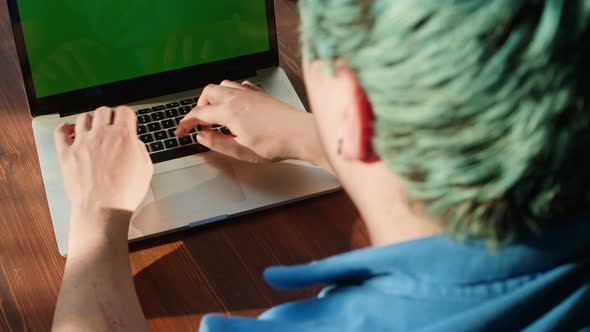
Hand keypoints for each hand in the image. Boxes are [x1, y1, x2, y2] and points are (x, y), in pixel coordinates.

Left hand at [54, 106, 152, 214]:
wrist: (103, 208)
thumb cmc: (125, 193)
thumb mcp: (146, 168)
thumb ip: (140, 149)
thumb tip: (134, 143)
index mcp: (123, 136)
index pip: (125, 111)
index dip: (127, 114)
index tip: (127, 119)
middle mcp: (101, 135)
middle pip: (103, 111)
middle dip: (109, 115)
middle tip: (111, 122)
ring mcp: (81, 143)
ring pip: (83, 118)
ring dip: (90, 120)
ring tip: (92, 126)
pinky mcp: (66, 154)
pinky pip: (60, 133)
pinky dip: (64, 129)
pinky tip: (68, 130)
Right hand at [176, 80, 327, 166]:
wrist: (301, 134)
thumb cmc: (276, 144)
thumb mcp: (241, 151)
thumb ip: (217, 143)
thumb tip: (202, 136)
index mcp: (229, 111)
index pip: (198, 113)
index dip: (185, 123)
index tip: (181, 132)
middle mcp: (237, 97)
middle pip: (207, 92)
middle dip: (198, 106)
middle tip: (199, 122)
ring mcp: (250, 93)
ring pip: (223, 85)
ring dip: (214, 97)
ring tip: (215, 112)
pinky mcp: (261, 94)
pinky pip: (240, 85)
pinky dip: (232, 92)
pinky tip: (236, 102)